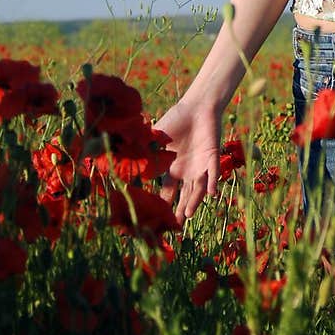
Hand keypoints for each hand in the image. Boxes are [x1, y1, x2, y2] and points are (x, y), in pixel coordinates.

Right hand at [153, 94, 221, 222]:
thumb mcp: (156, 137)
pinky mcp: (213, 157)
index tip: (154, 219)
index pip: (167, 193)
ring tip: (186, 214)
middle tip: (173, 228)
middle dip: (178, 211)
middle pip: (183, 197)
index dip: (161, 205)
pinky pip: (214, 172)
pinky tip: (211, 193)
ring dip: (193, 201)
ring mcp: (200, 166)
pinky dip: (213, 182)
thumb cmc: (175, 120)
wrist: (196, 106)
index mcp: (172, 170)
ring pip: (198, 189)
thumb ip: (144, 150)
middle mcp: (187, 172)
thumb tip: (120, 161)